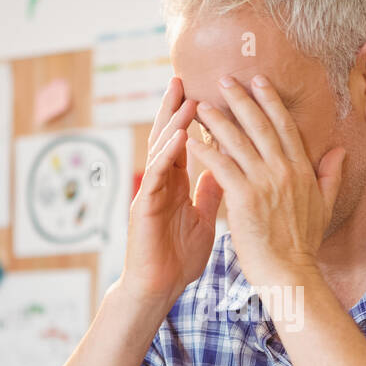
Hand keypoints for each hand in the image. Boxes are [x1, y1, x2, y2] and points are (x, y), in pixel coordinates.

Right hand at [119, 77, 223, 310]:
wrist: (159, 289)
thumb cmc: (178, 259)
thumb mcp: (202, 220)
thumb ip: (209, 193)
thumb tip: (222, 170)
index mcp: (175, 184)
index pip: (183, 142)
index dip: (190, 118)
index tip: (203, 90)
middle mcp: (160, 183)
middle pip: (167, 136)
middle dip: (174, 107)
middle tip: (183, 77)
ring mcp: (150, 192)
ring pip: (160, 150)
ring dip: (172, 122)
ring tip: (185, 97)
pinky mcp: (144, 206)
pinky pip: (156, 175)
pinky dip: (167, 153)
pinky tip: (177, 135)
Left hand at [185, 75, 344, 290]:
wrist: (290, 273)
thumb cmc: (303, 244)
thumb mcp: (324, 206)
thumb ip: (331, 175)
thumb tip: (340, 150)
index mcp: (301, 170)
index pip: (285, 126)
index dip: (270, 101)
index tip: (258, 80)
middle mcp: (284, 171)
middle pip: (259, 126)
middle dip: (240, 100)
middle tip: (223, 80)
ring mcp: (264, 183)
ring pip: (237, 142)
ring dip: (217, 120)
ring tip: (200, 105)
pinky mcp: (245, 198)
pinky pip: (221, 167)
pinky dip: (205, 151)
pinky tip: (189, 140)